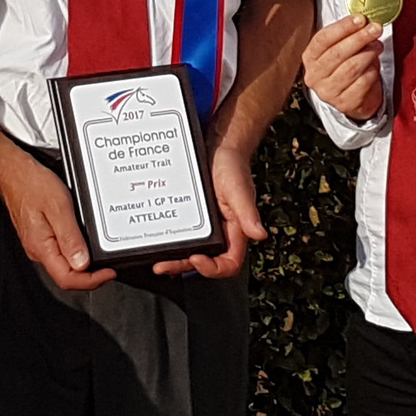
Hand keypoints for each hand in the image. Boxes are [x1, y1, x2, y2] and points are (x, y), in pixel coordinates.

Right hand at [0, 153, 115, 292]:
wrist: (14, 173)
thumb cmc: (32, 185)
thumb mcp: (58, 207)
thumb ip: (70, 237)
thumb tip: (82, 263)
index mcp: (42, 247)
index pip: (67, 279)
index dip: (91, 281)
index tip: (108, 272)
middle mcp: (38, 250)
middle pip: (67, 276)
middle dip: (90, 276)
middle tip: (108, 266)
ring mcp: (39, 244)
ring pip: (64, 265)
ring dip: (84, 265)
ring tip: (100, 255)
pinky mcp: (41, 237)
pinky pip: (60, 252)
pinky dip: (76, 252)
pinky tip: (84, 242)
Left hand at [154, 146, 266, 277]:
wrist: (217, 147)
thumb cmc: (232, 166)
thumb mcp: (238, 189)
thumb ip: (247, 212)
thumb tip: (260, 234)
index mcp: (234, 232)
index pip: (228, 263)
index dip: (213, 269)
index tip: (196, 259)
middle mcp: (219, 233)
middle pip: (202, 262)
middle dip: (182, 266)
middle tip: (163, 265)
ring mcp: (202, 227)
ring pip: (188, 251)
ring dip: (173, 258)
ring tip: (156, 259)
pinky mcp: (189, 218)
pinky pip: (179, 235)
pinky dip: (168, 241)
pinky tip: (155, 242)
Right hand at [303, 13, 385, 121]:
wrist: (353, 98)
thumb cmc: (346, 66)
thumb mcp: (341, 48)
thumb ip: (348, 35)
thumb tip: (365, 22)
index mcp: (310, 57)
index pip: (323, 39)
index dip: (343, 27)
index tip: (360, 18)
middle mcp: (315, 76)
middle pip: (337, 53)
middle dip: (359, 38)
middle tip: (375, 29)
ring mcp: (328, 92)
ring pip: (351, 67)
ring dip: (368, 54)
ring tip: (378, 46)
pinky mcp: (344, 103)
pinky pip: (362, 82)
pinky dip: (372, 71)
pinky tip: (375, 66)